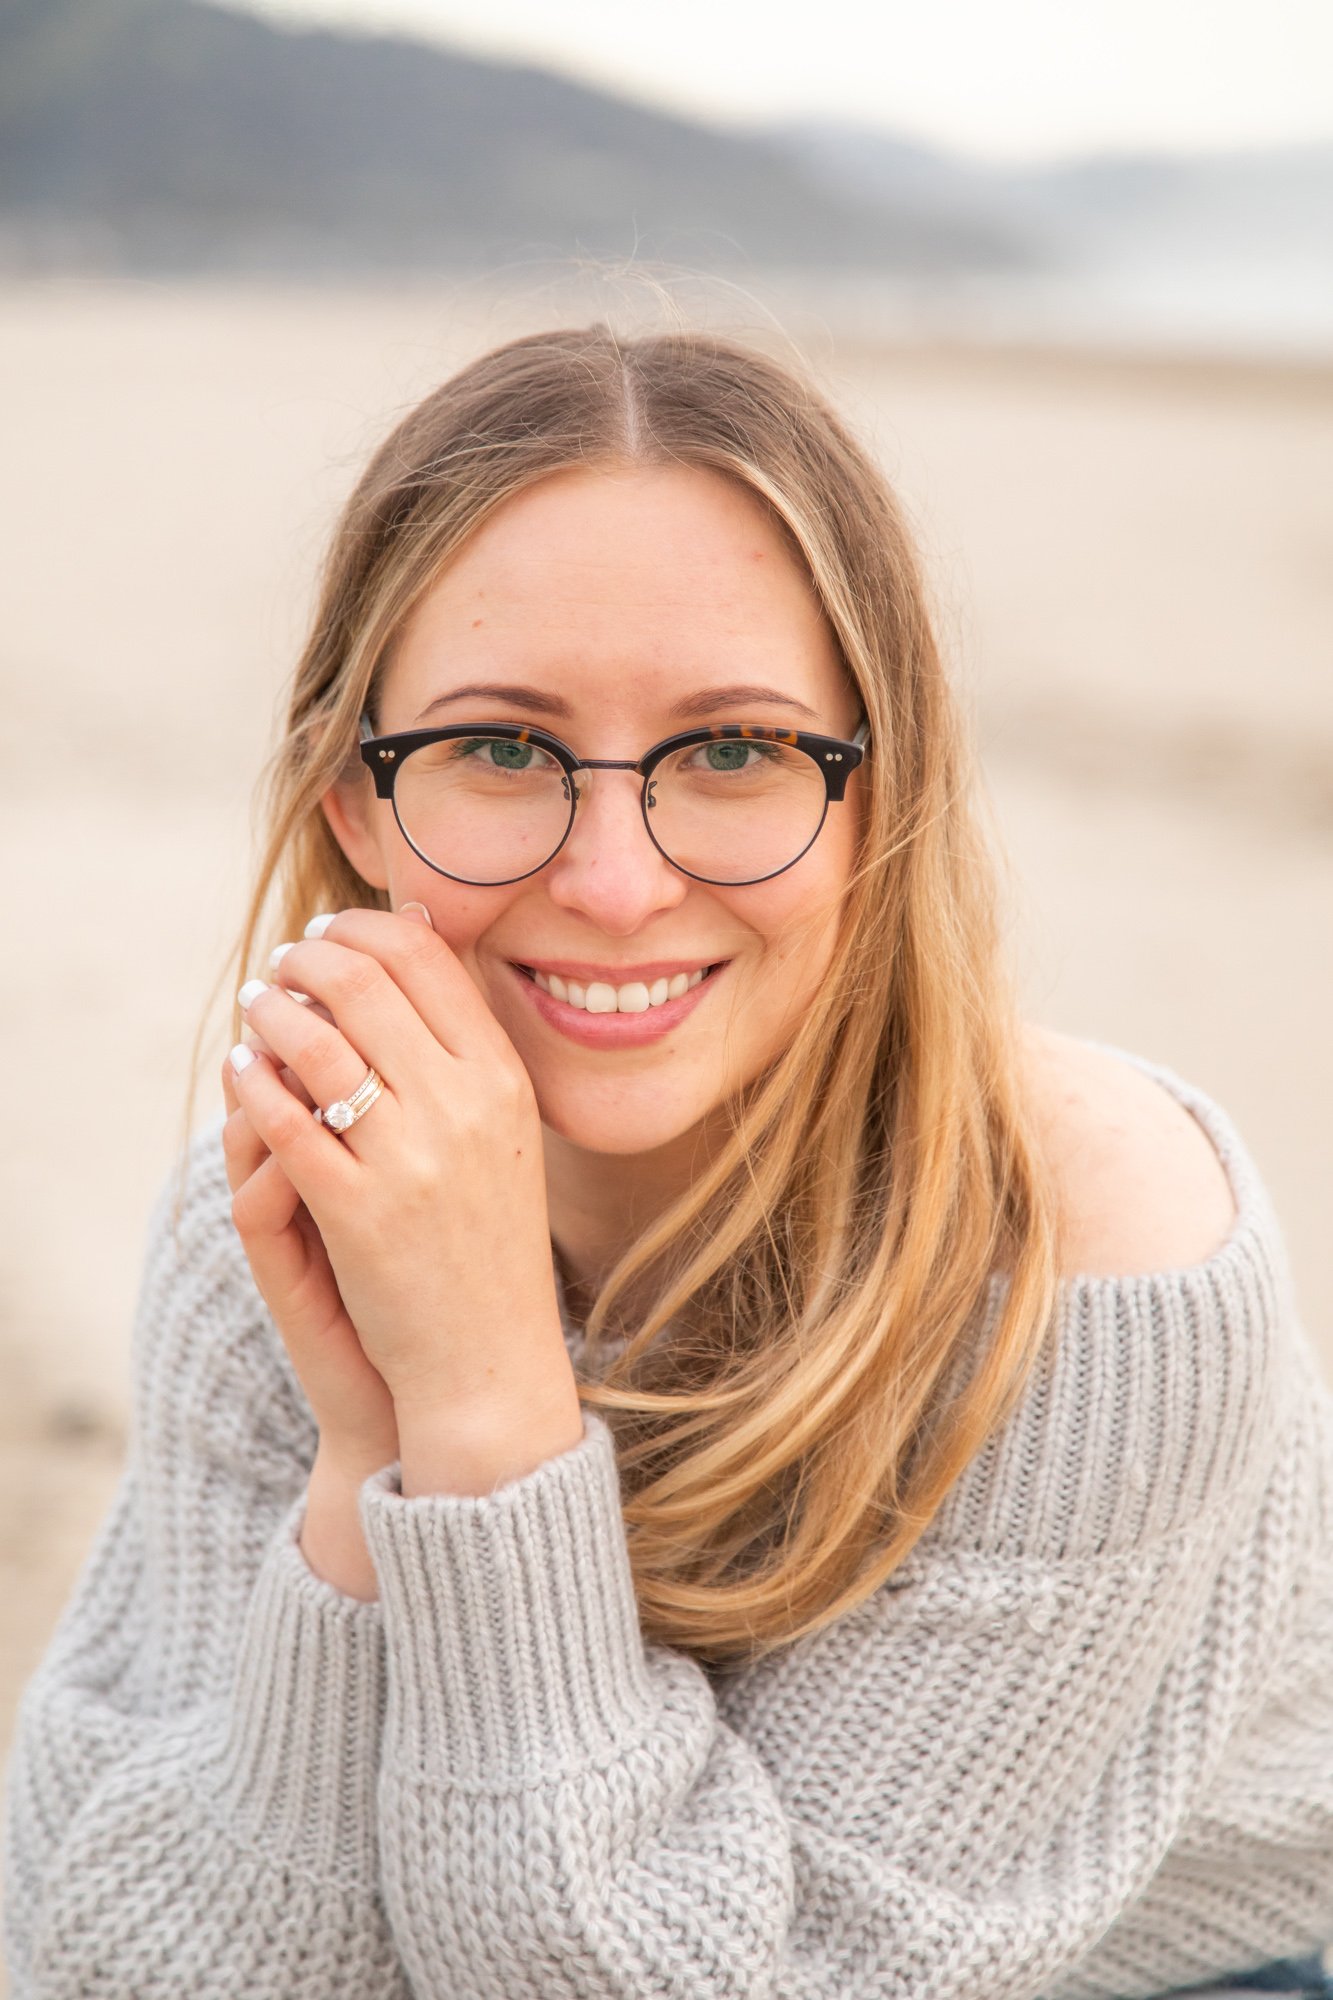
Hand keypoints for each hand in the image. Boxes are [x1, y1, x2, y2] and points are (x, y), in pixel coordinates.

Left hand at [225, 906, 580, 1485]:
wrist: (488, 1357)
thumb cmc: (490, 1238)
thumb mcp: (506, 1131)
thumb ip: (466, 1048)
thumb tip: (420, 942)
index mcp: (504, 1079)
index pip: (426, 959)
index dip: (365, 928)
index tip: (331, 933)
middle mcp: (465, 1107)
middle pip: (365, 983)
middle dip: (308, 957)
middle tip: (284, 962)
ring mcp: (411, 1158)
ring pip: (316, 1042)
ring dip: (271, 1008)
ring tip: (255, 1003)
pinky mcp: (356, 1211)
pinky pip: (285, 1120)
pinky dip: (252, 1082)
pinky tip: (240, 1069)